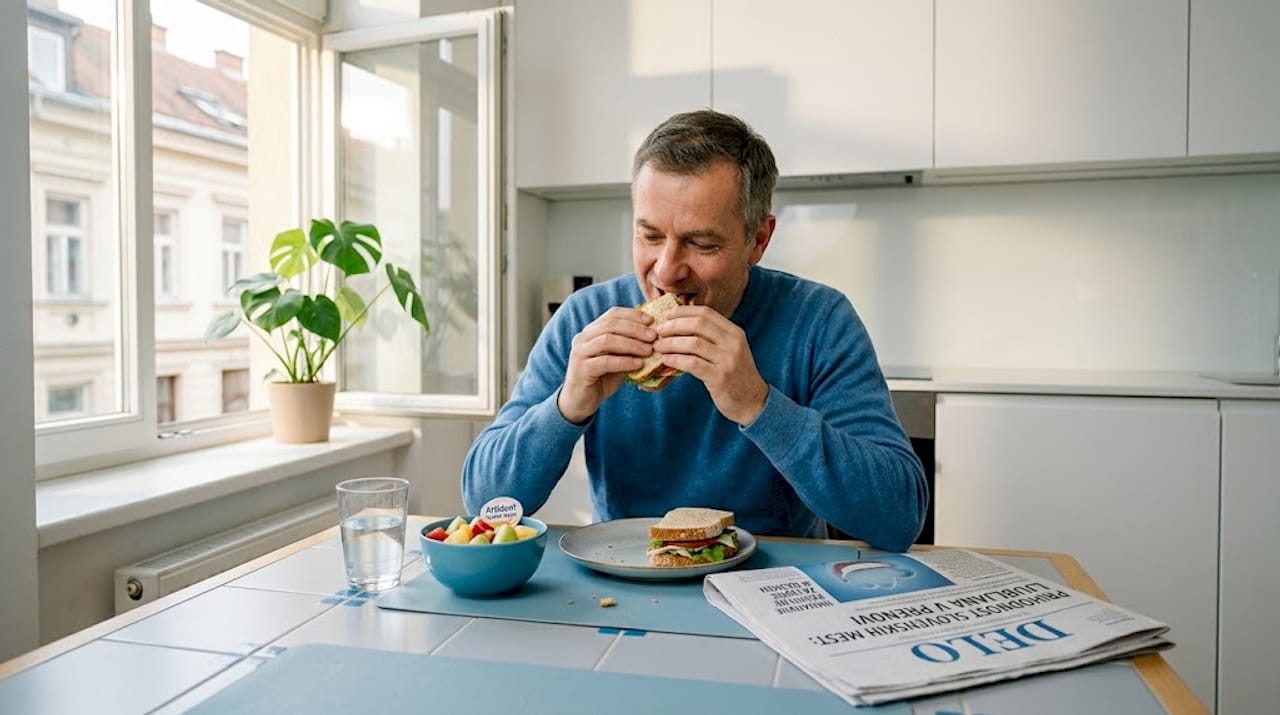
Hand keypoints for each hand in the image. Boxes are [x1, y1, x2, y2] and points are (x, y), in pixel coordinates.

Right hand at [557, 307, 656, 423]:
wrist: (581, 401)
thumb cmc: (602, 378)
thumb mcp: (618, 358)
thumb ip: (629, 347)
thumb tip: (653, 337)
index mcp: (591, 331)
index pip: (613, 314)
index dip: (633, 315)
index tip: (651, 321)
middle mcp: (583, 338)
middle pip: (611, 324)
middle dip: (635, 329)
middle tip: (653, 336)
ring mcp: (580, 353)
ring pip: (607, 340)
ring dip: (632, 344)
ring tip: (648, 350)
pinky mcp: (581, 369)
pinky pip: (605, 361)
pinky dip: (624, 362)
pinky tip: (638, 364)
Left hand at [653, 306, 768, 425]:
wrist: (752, 401)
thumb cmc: (735, 375)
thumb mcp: (729, 351)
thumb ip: (712, 338)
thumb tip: (680, 326)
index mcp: (734, 332)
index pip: (706, 313)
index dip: (684, 311)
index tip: (668, 316)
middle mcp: (733, 343)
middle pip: (699, 324)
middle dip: (674, 325)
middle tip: (659, 331)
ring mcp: (728, 360)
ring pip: (693, 343)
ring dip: (671, 343)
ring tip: (659, 346)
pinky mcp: (720, 377)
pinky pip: (692, 363)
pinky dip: (676, 359)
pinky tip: (666, 360)